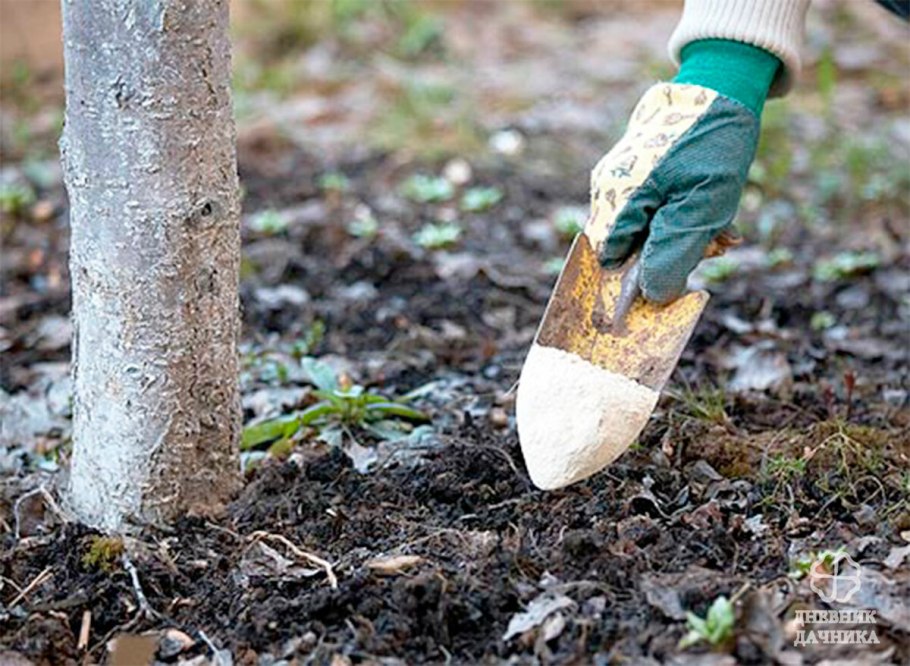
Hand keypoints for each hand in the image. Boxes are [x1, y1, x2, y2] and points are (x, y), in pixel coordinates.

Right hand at [586, 82, 758, 303]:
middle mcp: (608, 189)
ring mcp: (620, 178)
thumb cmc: (712, 144)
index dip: (641, 277)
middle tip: (715, 244)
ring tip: (721, 226)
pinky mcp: (636, 171)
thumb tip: (652, 295)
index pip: (611, 263)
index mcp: (616, 199)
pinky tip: (712, 210)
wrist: (721, 82)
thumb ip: (673, 252)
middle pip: (629, 248)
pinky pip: (653, 210)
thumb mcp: (702, 205)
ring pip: (646, 230)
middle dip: (671, 253)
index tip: (680, 276)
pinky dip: (683, 216)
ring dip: (684, 236)